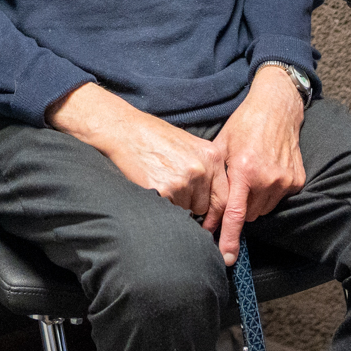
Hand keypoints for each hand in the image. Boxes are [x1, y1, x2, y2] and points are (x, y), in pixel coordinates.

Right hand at [47, 83, 226, 218]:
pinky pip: (167, 211)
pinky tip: (152, 186)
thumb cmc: (155, 136)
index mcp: (212, 157)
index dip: (216, 212)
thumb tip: (213, 198)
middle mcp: (200, 170)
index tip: (209, 221)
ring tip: (160, 182)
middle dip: (191, 205)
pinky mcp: (163, 191)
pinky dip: (160, 204)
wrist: (125, 130)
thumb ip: (206, 167)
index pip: (225, 197)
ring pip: (185, 210)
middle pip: (204, 207)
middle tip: (174, 189)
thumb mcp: (190, 145)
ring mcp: (182, 182)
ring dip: (174, 204)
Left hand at [209, 65, 306, 265]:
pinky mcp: (297, 181)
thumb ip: (215, 177)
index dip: (229, 238)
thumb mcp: (221, 146)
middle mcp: (267, 179)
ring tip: (252, 177)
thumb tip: (202, 205)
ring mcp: (285, 181)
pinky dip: (270, 193)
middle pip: (249, 214)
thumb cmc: (244, 124)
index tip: (226, 257)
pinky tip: (266, 173)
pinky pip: (279, 199)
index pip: (235, 215)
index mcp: (244, 170)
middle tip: (236, 188)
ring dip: (255, 202)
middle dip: (239, 208)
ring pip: (264, 209)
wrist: (277, 108)